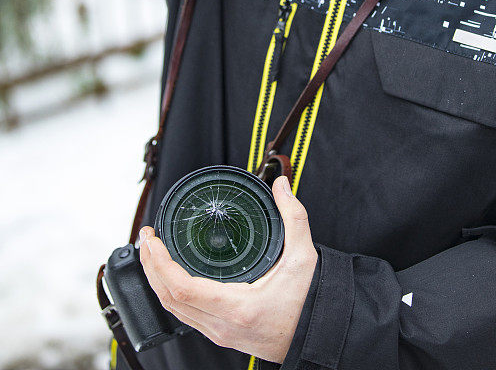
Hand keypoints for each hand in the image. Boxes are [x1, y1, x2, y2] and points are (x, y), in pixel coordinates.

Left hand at [139, 175, 317, 363]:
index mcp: (237, 308)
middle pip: (169, 299)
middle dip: (150, 266)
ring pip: (174, 309)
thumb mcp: (304, 257)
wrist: (319, 337)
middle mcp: (222, 325)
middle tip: (147, 237)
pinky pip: (185, 314)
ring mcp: (219, 333)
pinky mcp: (222, 334)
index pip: (181, 288)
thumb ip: (294, 217)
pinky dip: (171, 292)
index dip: (159, 262)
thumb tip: (282, 185)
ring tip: (152, 252)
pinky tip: (170, 275)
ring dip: (157, 280)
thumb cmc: (312, 304)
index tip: (152, 238)